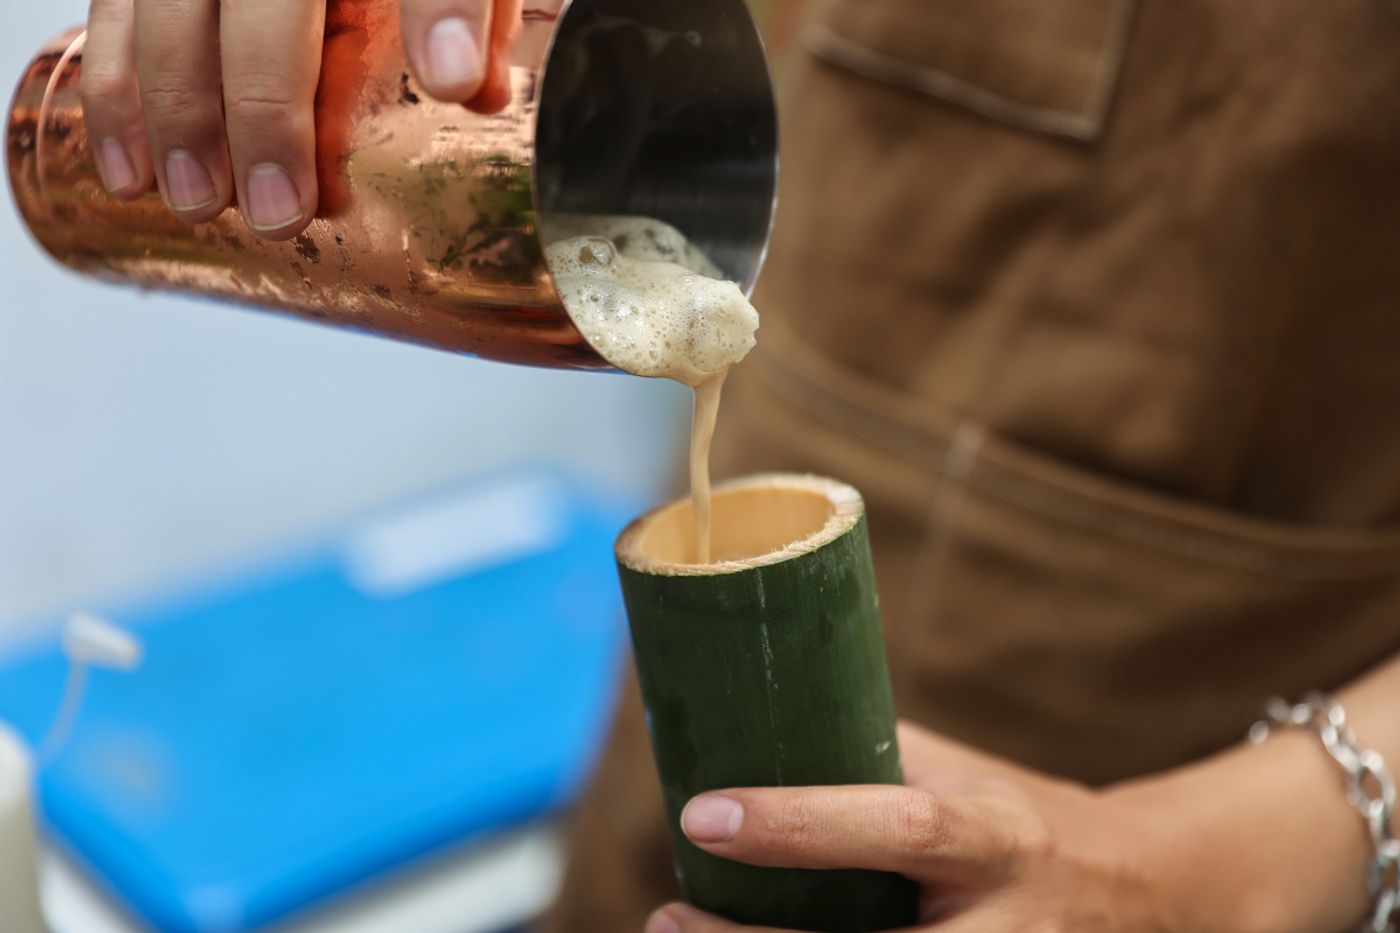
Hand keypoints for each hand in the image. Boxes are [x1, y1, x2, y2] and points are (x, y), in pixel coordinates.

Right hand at [79, 0, 522, 237]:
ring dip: (177, 110)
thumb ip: (474, 13)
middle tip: (282, 211)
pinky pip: (116, 7)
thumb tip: (474, 90)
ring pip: (171, 4)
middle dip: (267, 104)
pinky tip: (130, 175)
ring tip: (200, 204)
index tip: (455, 82)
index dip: (442, 14)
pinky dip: (113, 90)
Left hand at [643, 721, 1322, 932]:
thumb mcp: (967, 777)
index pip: (897, 826)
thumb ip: (874, 754)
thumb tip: (757, 712)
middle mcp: (1005, 922)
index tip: (702, 812)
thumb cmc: (1028, 820)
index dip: (799, 824)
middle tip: (667, 916)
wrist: (1152, 894)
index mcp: (996, 836)